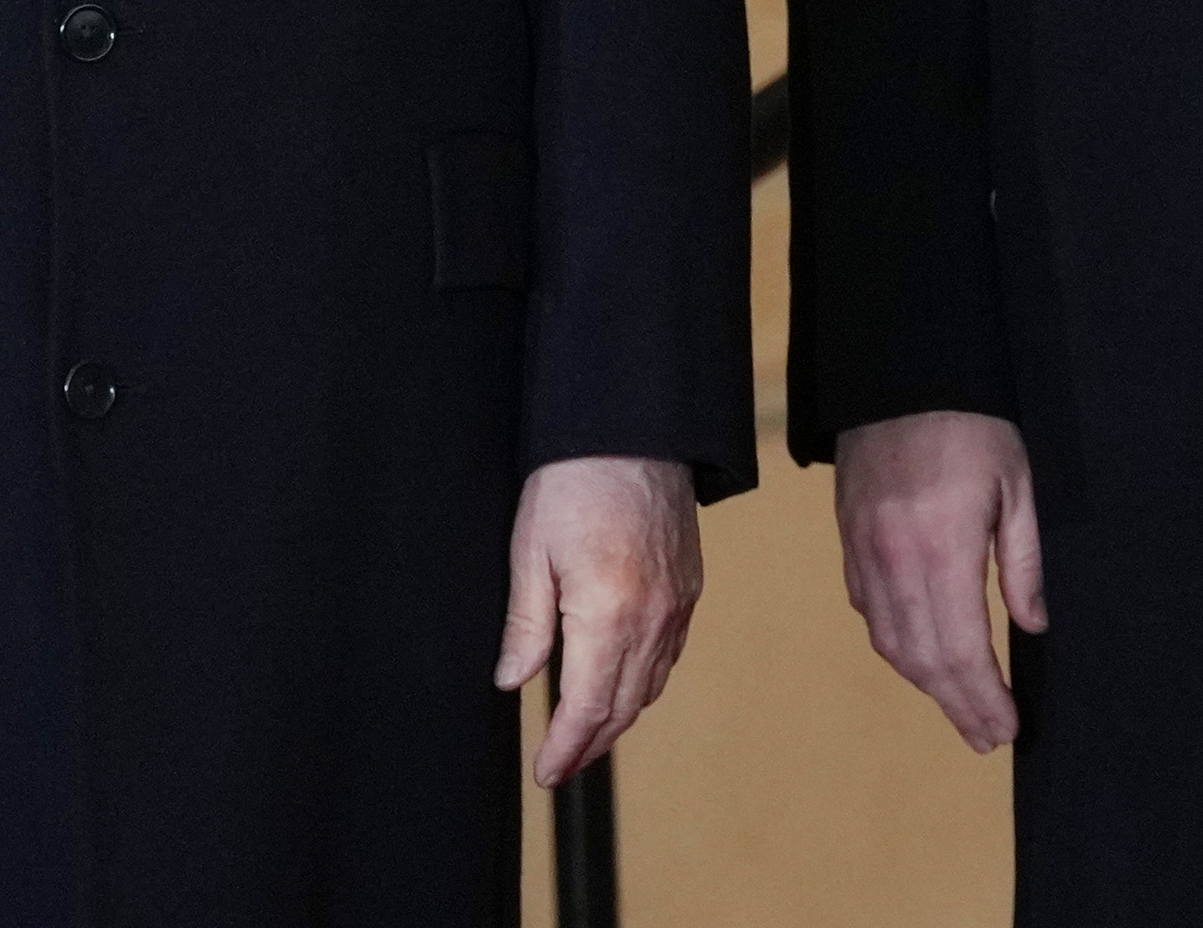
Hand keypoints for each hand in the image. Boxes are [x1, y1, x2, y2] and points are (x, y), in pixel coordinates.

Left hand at [494, 456, 700, 785]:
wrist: (634, 430)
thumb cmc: (574, 481)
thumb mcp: (530, 550)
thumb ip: (526, 623)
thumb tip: (513, 680)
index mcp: (607, 614)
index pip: (586, 706)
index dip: (565, 748)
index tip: (546, 772)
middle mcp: (651, 618)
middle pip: (622, 707)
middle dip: (590, 744)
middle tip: (560, 766)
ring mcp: (677, 604)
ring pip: (650, 686)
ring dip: (617, 718)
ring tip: (586, 735)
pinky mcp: (689, 587)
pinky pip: (669, 655)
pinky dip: (644, 683)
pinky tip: (622, 684)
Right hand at [833, 410, 1044, 750]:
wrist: (900, 375)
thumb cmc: (971, 426)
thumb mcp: (1016, 487)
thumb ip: (1023, 563)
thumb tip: (1032, 627)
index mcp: (942, 548)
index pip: (963, 649)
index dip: (984, 697)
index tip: (1008, 727)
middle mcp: (895, 562)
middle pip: (924, 659)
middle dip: (958, 706)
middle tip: (987, 736)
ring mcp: (865, 554)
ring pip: (891, 643)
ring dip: (926, 684)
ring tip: (959, 709)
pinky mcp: (849, 542)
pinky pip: (870, 612)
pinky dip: (897, 645)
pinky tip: (921, 657)